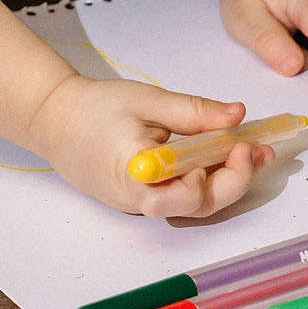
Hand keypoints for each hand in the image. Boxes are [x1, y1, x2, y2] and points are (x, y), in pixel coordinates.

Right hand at [27, 72, 272, 219]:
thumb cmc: (94, 109)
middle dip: (234, 181)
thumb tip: (237, 115)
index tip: (238, 145)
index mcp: (134, 175)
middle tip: (255, 149)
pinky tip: (219, 156)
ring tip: (249, 150)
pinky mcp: (138, 198)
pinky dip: (204, 178)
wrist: (52, 119)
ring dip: (224, 180)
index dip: (220, 178)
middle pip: (195, 208)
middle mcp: (135, 199)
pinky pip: (179, 196)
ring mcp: (136, 203)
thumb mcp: (148, 101)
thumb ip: (195, 111)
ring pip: (191, 205)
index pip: (184, 197)